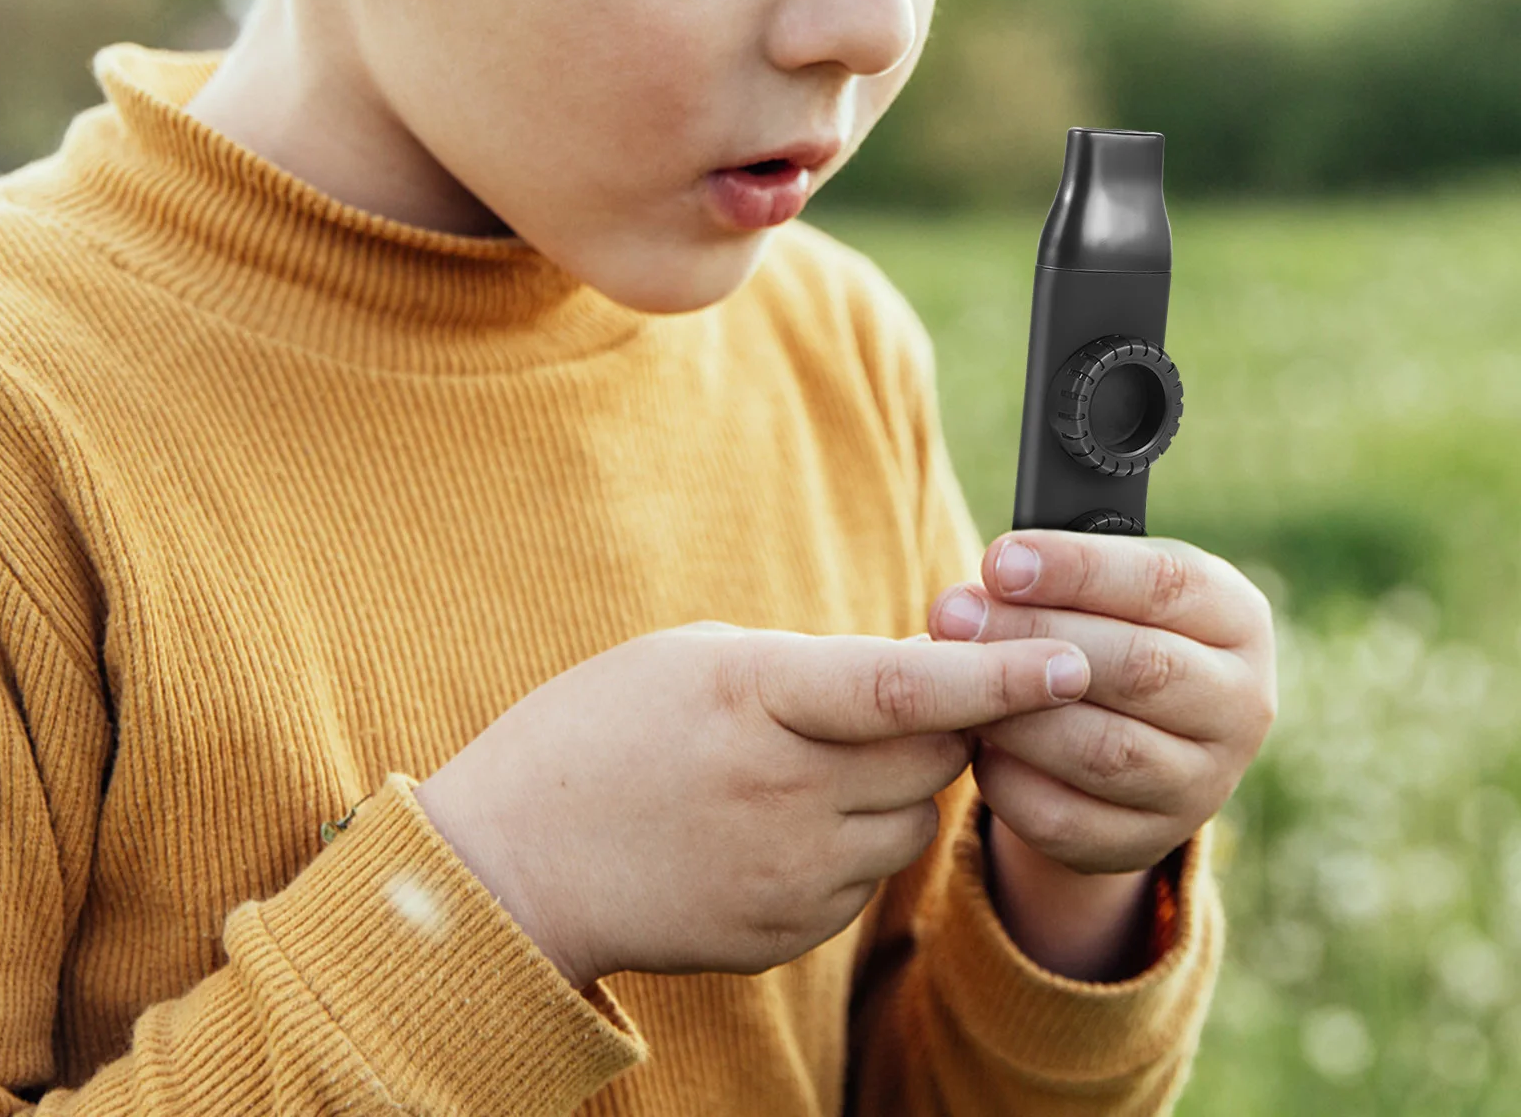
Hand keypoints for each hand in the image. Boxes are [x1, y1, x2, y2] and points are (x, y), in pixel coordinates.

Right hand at [413, 621, 1090, 988]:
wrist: (518, 864)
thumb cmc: (595, 731)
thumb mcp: (694, 660)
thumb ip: (804, 670)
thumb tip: (899, 683)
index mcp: (756, 700)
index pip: (905, 686)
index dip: (997, 675)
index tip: (1069, 659)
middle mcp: (786, 791)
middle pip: (933, 755)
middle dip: (952, 720)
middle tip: (914, 691)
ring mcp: (791, 871)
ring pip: (911, 818)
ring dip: (901, 781)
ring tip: (818, 759)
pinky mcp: (791, 929)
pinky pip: (867, 873)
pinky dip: (854, 837)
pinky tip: (782, 817)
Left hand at [929, 531, 1276, 877]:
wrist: (1124, 727)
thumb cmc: (1103, 625)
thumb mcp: (1102, 584)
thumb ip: (1058, 574)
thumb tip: (987, 583)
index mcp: (1235, 617)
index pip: (1166, 583)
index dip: (1078, 570)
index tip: (999, 562)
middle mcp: (1240, 704)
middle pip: (1137, 668)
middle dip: (1031, 637)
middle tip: (951, 616)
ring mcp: (1203, 784)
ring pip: (1105, 750)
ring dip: (1016, 713)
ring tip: (953, 680)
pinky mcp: (1147, 841)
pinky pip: (1068, 819)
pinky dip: (1010, 780)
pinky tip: (972, 742)